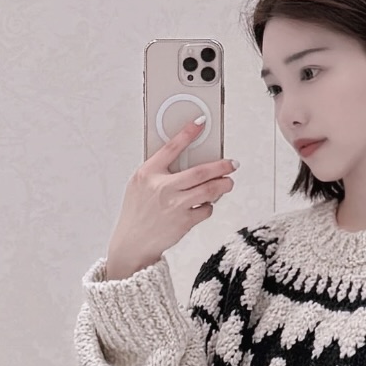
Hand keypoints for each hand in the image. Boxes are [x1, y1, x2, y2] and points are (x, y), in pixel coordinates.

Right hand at [105, 118, 237, 275]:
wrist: (133, 242)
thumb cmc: (137, 212)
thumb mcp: (139, 184)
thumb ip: (157, 171)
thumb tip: (183, 160)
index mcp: (149, 173)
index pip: (171, 147)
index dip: (188, 133)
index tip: (201, 122)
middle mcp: (163, 187)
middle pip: (200, 172)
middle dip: (221, 166)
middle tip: (232, 164)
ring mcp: (175, 205)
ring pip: (209, 191)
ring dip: (223, 185)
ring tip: (228, 182)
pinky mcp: (184, 222)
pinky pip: (206, 209)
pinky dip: (209, 205)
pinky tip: (206, 204)